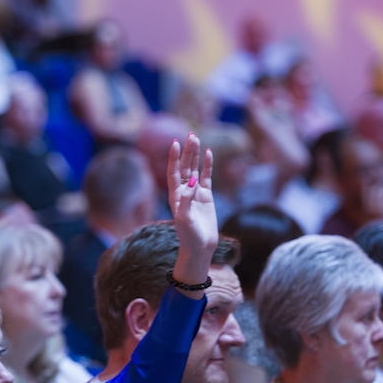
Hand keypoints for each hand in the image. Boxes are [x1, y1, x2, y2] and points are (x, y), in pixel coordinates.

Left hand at [167, 133, 217, 287]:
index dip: (174, 158)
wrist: (200, 247)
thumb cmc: (189, 235)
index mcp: (175, 196)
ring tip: (197, 139)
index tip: (175, 143)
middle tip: (191, 135)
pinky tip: (209, 154)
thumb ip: (187, 199)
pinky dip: (207, 165)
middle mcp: (183, 191)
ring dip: (195, 155)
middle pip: (185, 167)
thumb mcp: (185, 219)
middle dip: (187, 152)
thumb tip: (193, 181)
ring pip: (195, 169)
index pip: (173, 172)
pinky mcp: (206, 196)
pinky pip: (206, 177)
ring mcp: (195, 192)